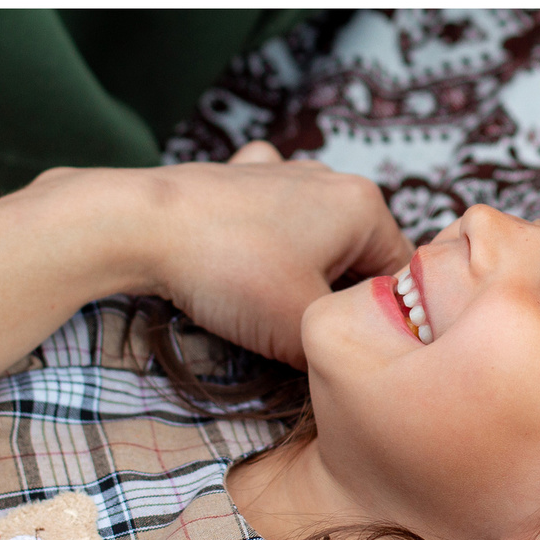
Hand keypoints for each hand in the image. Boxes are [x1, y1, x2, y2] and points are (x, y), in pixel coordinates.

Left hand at [132, 145, 411, 366]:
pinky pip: (266, 216)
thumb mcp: (304, 330)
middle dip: (332, 299)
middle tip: (302, 335)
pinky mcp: (236, 177)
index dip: (377, 323)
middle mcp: (329, 178)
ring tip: (264, 304)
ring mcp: (280, 172)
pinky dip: (260, 241)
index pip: (400, 278)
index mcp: (364, 205)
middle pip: (355, 259)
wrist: (139, 224)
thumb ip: (342, 350)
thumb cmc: (230, 270)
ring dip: (297, 275)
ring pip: (311, 239)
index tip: (349, 351)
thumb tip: (348, 367)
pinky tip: (240, 258)